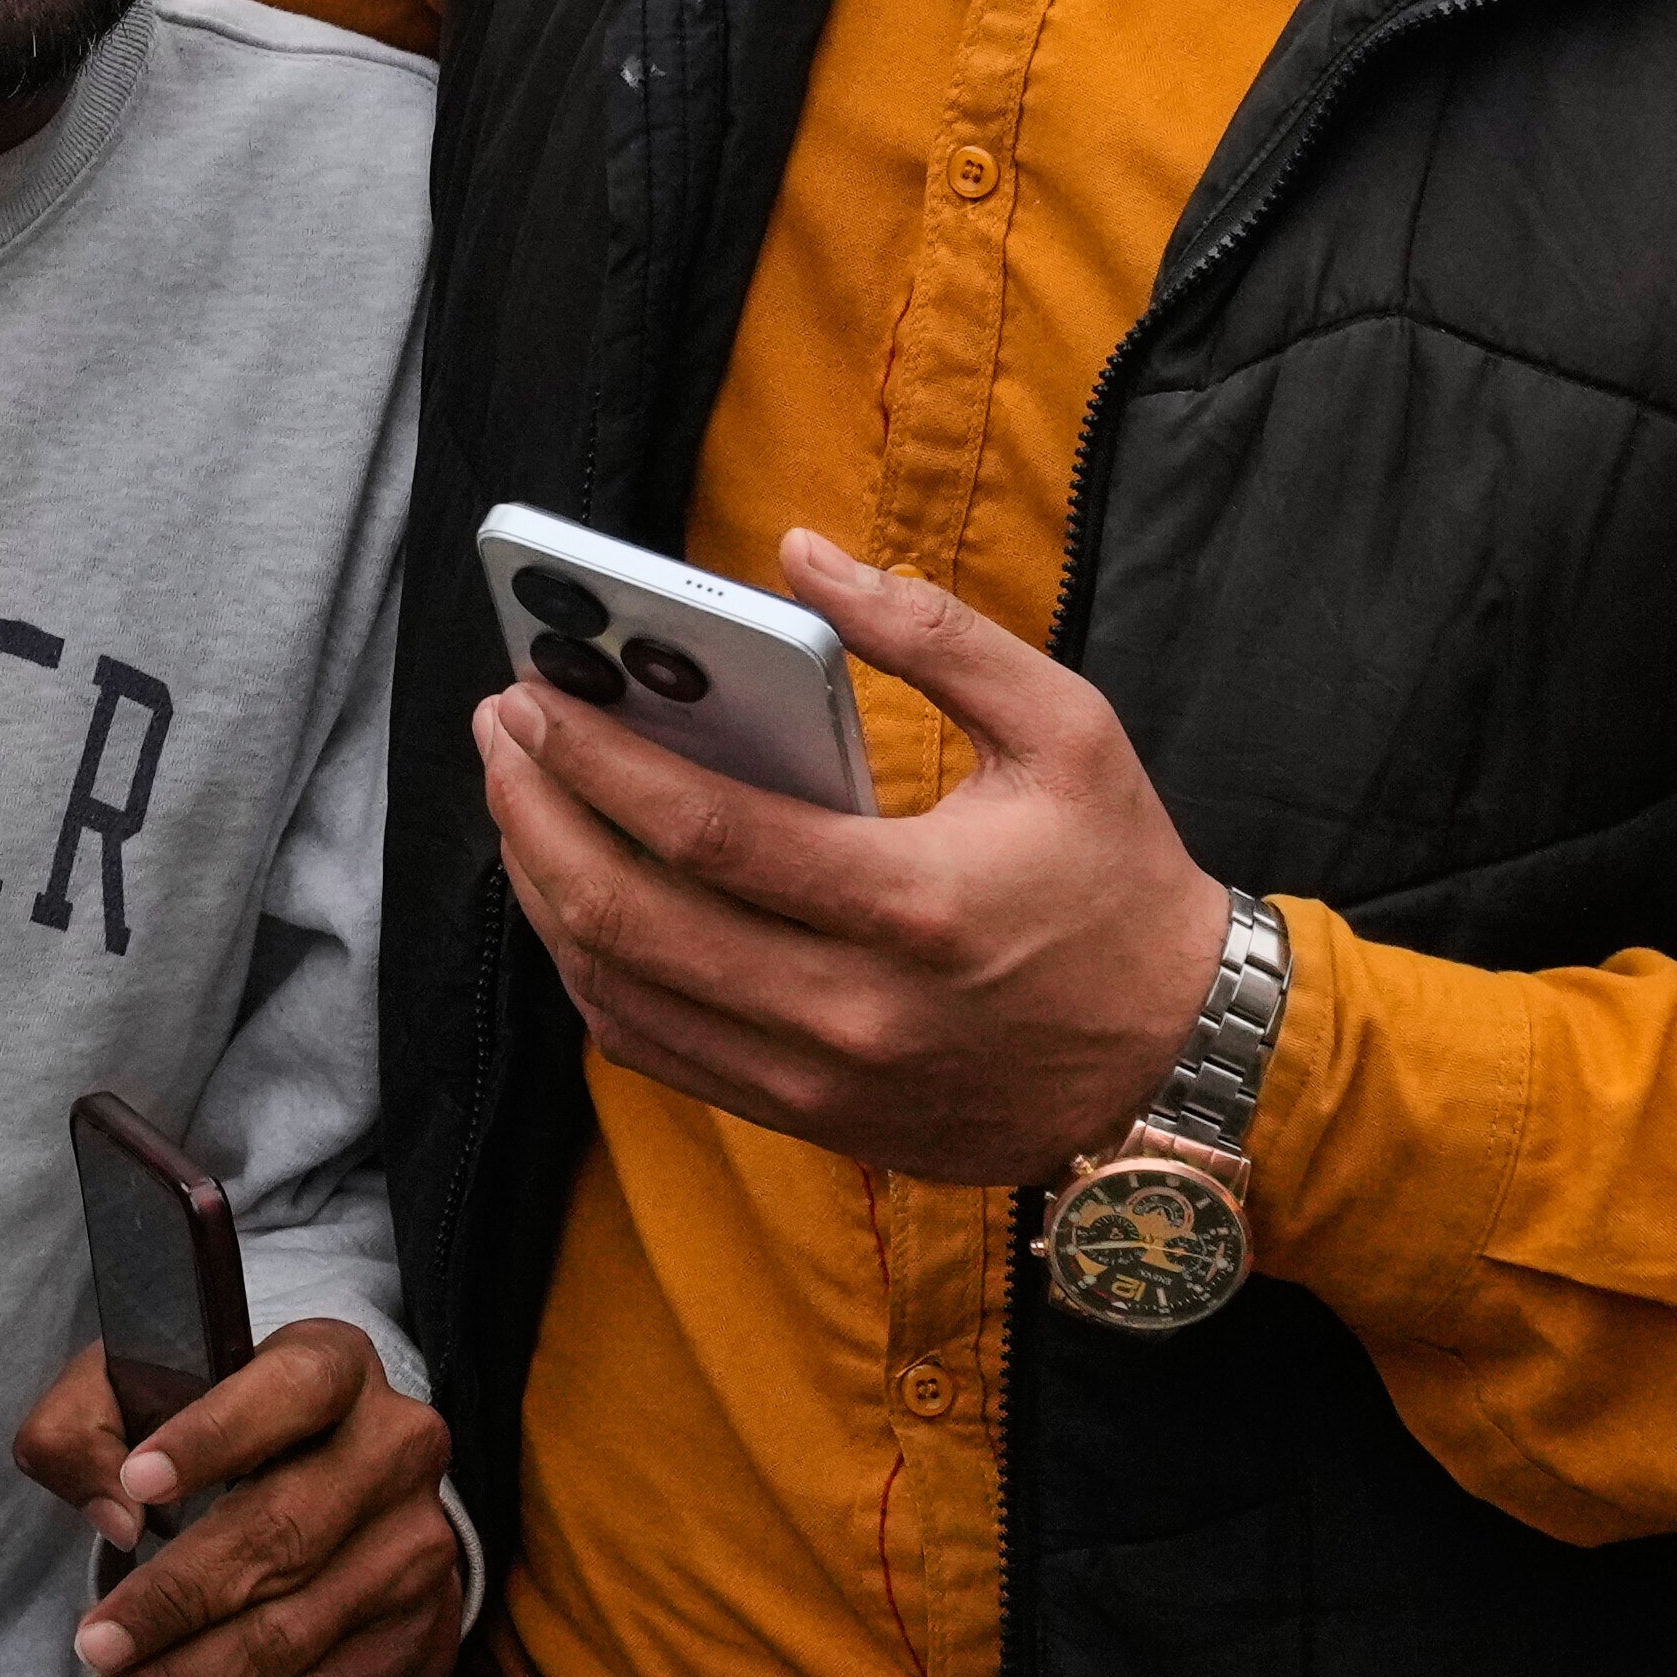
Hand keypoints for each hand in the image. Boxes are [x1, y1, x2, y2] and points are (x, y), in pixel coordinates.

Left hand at [16, 1315, 470, 1676]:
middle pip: (282, 1531)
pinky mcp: (418, 1626)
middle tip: (93, 1642)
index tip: (137, 1485)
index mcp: (333, 1367)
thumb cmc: (223, 1432)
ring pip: (297, 1622)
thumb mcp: (142, 1391)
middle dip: (176, 1597)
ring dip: (194, 1676)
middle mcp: (395, 1448)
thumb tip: (110, 1508)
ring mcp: (415, 1544)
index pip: (285, 1392)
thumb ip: (88, 1423)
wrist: (350, 1486)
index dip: (210, 1438)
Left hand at [472, 532, 1223, 1185]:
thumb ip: (932, 634)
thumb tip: (801, 553)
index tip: (530, 696)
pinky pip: (660, 1054)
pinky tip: (576, 900)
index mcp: (914, 904)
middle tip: (498, 733)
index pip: (705, 833)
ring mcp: (823, 1084)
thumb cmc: (1121, 881)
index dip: (596, 763)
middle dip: (535, 818)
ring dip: (547, 897)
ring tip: (520, 804)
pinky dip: (596, 976)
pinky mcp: (812, 1122)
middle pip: (633, 923)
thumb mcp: (1066, 726)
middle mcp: (852, 1012)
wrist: (1178, 1061)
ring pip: (623, 998)